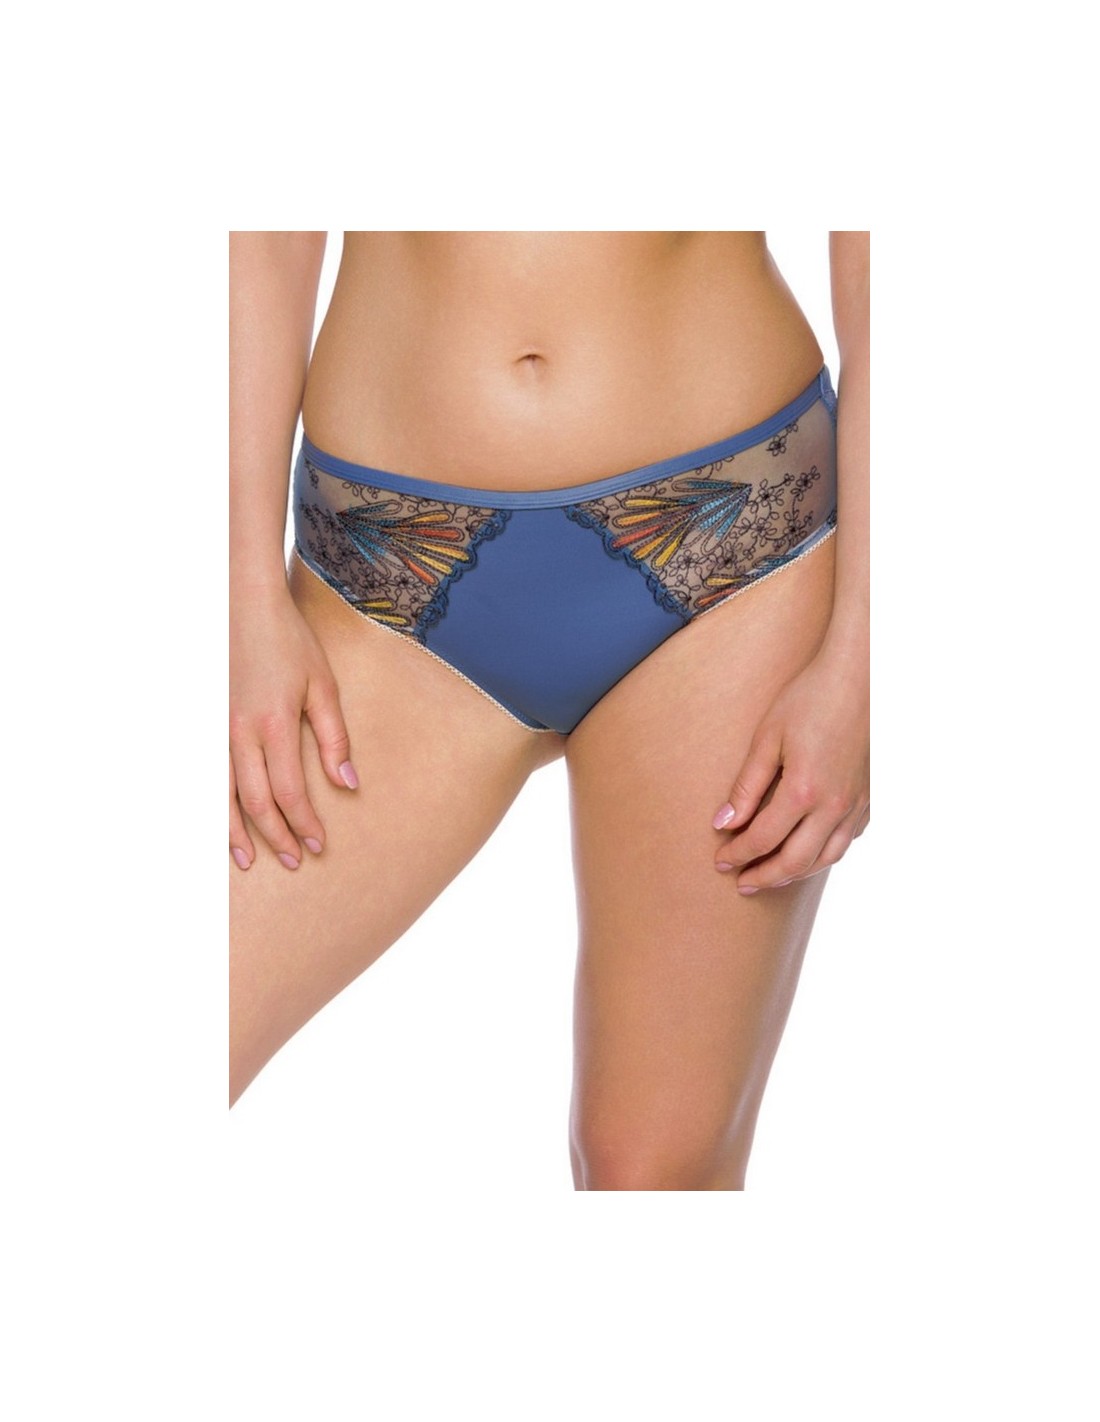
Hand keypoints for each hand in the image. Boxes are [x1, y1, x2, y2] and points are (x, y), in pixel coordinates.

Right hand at [230, 586, 357, 869]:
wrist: (245, 606)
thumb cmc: (290, 643)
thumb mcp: (324, 686)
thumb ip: (335, 738)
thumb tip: (348, 784)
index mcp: (273, 724)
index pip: (289, 792)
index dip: (304, 824)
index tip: (318, 845)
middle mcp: (238, 733)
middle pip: (255, 801)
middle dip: (275, 836)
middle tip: (293, 861)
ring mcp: (215, 729)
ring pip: (221, 795)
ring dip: (234, 831)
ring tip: (247, 860)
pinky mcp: (205, 724)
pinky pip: (207, 775)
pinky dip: (213, 805)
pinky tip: (220, 823)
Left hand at [712, 647, 868, 892]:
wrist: (860, 676)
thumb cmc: (809, 698)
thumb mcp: (768, 737)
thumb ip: (746, 785)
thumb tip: (724, 823)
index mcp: (804, 791)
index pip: (763, 839)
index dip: (738, 854)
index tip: (720, 861)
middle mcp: (834, 806)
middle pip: (795, 861)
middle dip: (765, 876)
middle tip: (742, 882)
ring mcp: (857, 804)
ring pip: (827, 857)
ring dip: (796, 872)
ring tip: (772, 876)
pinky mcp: (870, 797)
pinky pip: (848, 839)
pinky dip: (826, 852)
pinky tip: (810, 848)